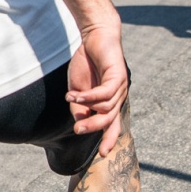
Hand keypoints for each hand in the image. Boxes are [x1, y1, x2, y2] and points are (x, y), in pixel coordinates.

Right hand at [65, 22, 130, 155]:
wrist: (95, 37)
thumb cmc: (86, 64)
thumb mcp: (79, 90)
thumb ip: (80, 107)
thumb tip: (80, 122)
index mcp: (109, 102)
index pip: (112, 125)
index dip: (109, 140)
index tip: (102, 154)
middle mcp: (118, 97)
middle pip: (109, 120)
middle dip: (93, 127)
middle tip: (77, 130)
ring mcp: (120, 87)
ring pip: (106, 107)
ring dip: (86, 107)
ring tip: (70, 100)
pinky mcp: (118, 76)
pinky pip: (104, 93)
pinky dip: (89, 96)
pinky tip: (75, 95)